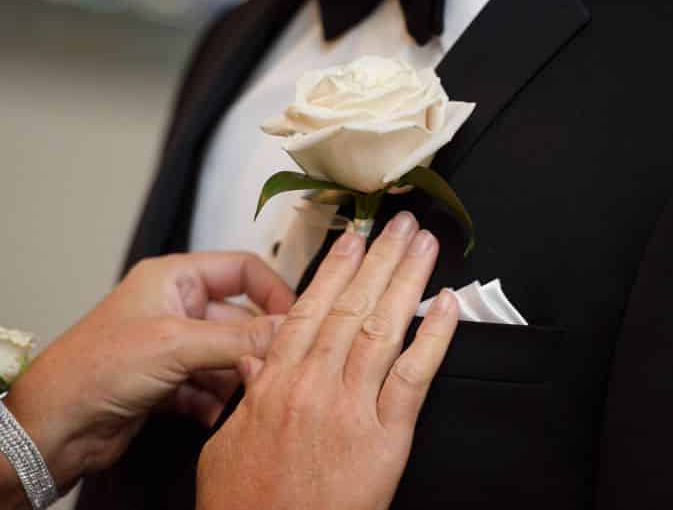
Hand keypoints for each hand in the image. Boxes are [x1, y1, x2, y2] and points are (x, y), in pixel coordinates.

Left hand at [3, 251, 293, 485]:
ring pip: (222, 355)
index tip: (298, 317)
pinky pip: (204, 386)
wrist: (48, 430)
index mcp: (173, 278)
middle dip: (255, 342)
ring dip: (237, 375)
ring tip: (253, 393)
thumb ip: (238, 338)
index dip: (272, 290)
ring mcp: (167, 348)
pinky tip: (223, 415)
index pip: (241, 269)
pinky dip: (216, 400)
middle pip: (235, 317)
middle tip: (281, 364)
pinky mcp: (161, 385)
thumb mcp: (176, 346)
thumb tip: (289, 329)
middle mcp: (172, 308)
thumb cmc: (94, 370)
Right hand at [195, 211, 457, 509]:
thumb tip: (252, 356)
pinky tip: (448, 306)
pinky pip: (415, 376)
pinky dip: (435, 336)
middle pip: (352, 308)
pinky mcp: (386, 440)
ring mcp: (351, 411)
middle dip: (380, 258)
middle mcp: (314, 390)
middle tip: (402, 223)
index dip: (335, 269)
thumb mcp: (224, 449)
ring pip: (385, 328)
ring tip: (426, 245)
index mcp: (273, 388)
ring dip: (408, 279)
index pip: (308, 311)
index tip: (353, 236)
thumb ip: (245, 396)